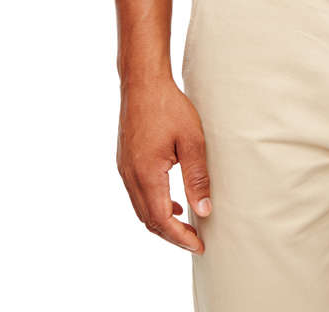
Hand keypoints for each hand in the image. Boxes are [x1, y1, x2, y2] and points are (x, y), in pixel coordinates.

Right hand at [117, 77, 211, 252]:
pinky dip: (153, 205)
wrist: (142, 83)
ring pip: (141, 209)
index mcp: (147, 174)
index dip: (180, 238)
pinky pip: (137, 194)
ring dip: (162, 221)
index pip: (162, 220)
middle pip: (149, 220)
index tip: (198, 246)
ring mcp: (125, 169)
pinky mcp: (125, 161)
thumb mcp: (191, 140)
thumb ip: (197, 177)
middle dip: (171, 235)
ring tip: (185, 225)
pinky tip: (172, 201)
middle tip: (194, 241)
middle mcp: (131, 176)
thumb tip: (203, 210)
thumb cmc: (169, 107)